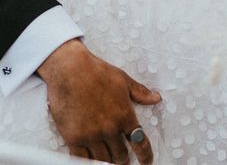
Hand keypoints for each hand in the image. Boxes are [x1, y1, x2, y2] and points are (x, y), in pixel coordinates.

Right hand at [37, 39, 160, 163]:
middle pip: (120, 155)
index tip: (147, 162)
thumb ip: (140, 93)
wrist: (70, 71)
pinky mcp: (73, 138)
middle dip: (123, 158)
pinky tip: (92, 162)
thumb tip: (156, 98)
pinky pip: (82, 159)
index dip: (145, 155)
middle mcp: (109, 128)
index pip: (140, 142)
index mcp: (124, 114)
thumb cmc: (97, 72)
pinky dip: (89, 162)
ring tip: (109, 161)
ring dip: (108, 162)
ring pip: (103, 159)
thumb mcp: (123, 80)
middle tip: (123, 159)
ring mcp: (91, 135)